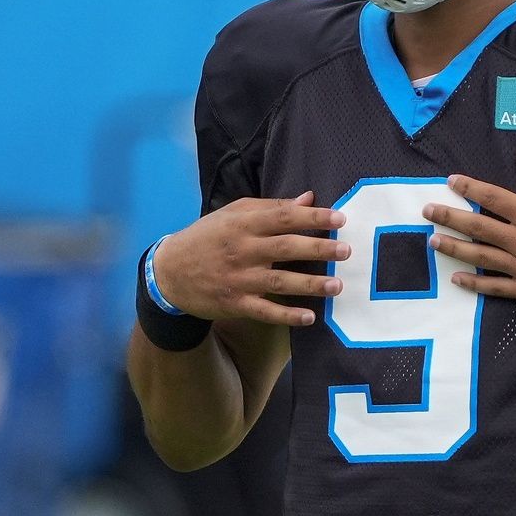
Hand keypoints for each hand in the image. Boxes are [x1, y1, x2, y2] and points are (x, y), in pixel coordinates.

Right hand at [154, 192, 348, 327]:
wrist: (169, 272)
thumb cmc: (208, 237)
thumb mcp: (233, 214)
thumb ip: (271, 207)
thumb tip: (309, 198)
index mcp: (244, 224)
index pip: (283, 217)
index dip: (312, 217)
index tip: (340, 218)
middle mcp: (243, 250)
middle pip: (286, 248)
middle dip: (318, 249)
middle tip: (346, 251)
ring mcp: (239, 278)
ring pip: (279, 281)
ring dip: (310, 285)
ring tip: (337, 286)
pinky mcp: (235, 303)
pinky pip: (265, 311)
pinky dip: (287, 316)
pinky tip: (309, 317)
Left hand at [423, 146, 515, 309]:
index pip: (492, 198)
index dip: (469, 188)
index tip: (451, 181)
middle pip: (477, 227)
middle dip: (449, 217)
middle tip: (427, 211)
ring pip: (480, 257)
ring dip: (454, 248)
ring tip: (433, 241)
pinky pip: (495, 288)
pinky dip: (474, 283)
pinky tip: (457, 278)